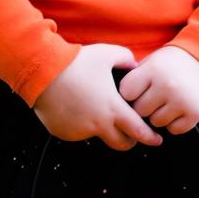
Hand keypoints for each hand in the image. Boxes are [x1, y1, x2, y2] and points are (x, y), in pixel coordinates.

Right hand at [33, 44, 162, 149]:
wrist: (42, 70)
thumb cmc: (76, 62)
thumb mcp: (107, 53)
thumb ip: (126, 59)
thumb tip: (134, 65)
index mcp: (113, 109)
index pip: (138, 131)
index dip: (150, 138)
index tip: (156, 140)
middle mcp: (98, 124)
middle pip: (121, 144)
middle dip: (130, 141)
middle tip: (131, 134)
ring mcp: (80, 131)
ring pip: (98, 137)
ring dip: (103, 130)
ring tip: (96, 111)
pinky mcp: (64, 132)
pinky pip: (77, 133)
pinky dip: (81, 126)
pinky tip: (76, 109)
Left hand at [118, 46, 198, 135]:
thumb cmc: (174, 63)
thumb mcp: (153, 61)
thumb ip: (136, 78)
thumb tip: (118, 101)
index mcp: (154, 70)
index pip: (126, 93)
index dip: (130, 94)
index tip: (137, 90)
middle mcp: (167, 86)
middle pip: (140, 111)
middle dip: (144, 106)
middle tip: (154, 98)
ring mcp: (183, 101)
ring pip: (156, 122)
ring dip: (159, 116)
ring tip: (168, 102)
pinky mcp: (196, 113)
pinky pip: (174, 129)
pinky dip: (174, 123)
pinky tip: (178, 109)